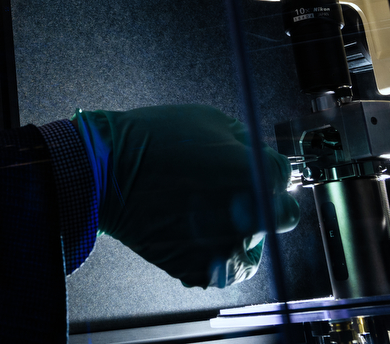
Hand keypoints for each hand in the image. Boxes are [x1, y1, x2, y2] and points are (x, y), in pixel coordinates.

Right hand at [72, 105, 299, 287]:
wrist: (105, 174)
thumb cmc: (153, 140)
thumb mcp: (209, 120)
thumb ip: (246, 142)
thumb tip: (262, 158)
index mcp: (254, 175)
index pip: (284, 177)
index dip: (268, 168)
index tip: (256, 169)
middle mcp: (248, 216)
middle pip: (283, 216)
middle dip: (267, 202)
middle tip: (241, 194)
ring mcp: (224, 248)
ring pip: (253, 246)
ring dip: (240, 232)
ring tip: (210, 215)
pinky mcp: (201, 270)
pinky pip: (222, 267)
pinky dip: (212, 253)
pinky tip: (193, 230)